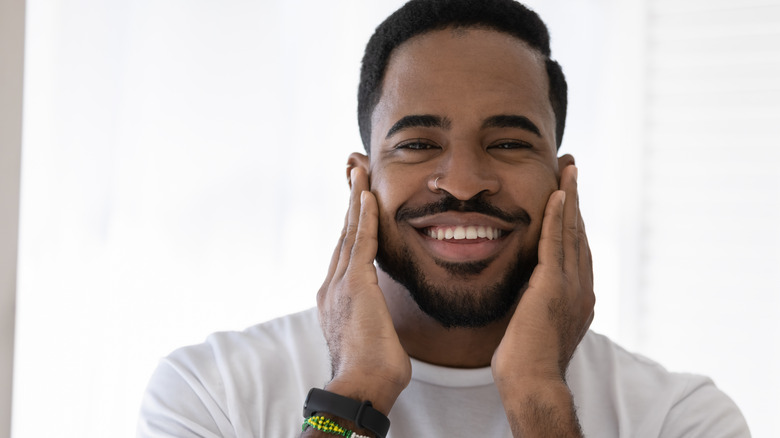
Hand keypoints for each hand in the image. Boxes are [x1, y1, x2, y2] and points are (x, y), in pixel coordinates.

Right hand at [316, 167, 411, 414]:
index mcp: (336, 299)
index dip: (352, 225)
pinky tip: (368, 195)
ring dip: (356, 199)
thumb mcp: (374, 338)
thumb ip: (375, 322)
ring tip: (359, 172)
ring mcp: (340, 283)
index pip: (346, 253)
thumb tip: (383, 328)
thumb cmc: (373, 371)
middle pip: (344, 235)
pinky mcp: (354, 283)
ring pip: (350, 231)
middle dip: (350, 203)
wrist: (362, 385)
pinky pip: (361, 240)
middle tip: (354, 174)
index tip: (358, 204)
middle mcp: (332, 286)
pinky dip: (365, 215)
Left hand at [491, 164, 593, 435]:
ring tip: (568, 168)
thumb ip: (536, 302)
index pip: (577, 248)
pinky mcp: (553, 287)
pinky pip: (557, 243)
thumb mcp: (535, 323)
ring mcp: (571, 286)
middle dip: (576, 198)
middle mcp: (581, 286)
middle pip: (580, 232)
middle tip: (572, 168)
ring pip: (572, 231)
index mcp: (578, 295)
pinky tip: (558, 194)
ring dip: (570, 197)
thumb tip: (526, 291)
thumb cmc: (525, 360)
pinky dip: (559, 217)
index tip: (568, 193)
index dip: (574, 218)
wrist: (531, 381)